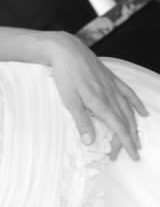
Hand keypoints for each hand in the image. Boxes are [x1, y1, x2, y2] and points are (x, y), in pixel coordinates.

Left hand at [47, 32, 147, 160]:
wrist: (67, 51)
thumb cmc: (65, 76)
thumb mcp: (69, 101)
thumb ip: (81, 121)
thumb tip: (90, 142)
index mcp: (100, 103)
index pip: (117, 128)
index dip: (125, 143)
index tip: (130, 155)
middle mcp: (110, 95)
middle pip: (125, 121)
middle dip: (129, 139)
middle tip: (131, 154)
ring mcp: (113, 86)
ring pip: (128, 110)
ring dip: (134, 127)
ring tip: (136, 140)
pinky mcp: (112, 79)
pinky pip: (128, 94)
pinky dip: (136, 105)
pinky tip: (142, 113)